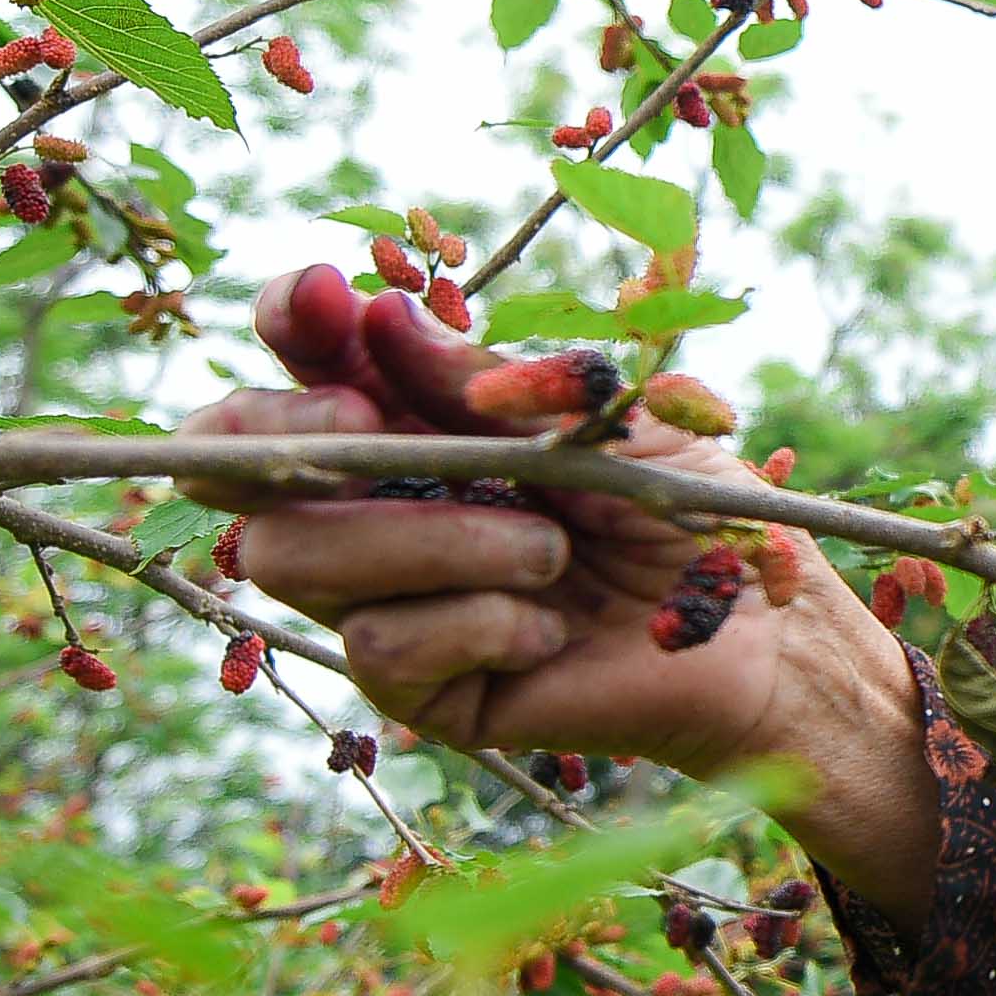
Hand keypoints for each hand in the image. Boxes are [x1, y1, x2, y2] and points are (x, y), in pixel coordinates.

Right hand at [195, 378, 854, 778]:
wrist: (762, 635)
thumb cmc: (686, 510)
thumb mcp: (595, 419)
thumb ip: (484, 382)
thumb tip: (377, 321)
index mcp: (415, 423)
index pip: (302, 365)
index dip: (290, 324)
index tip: (328, 301)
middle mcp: (377, 509)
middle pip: (233, 469)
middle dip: (293, 431)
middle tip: (371, 421)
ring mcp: (387, 603)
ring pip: (298, 560)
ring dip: (433, 540)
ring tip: (550, 551)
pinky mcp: (417, 694)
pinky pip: (381, 648)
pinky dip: (477, 621)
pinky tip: (549, 629)